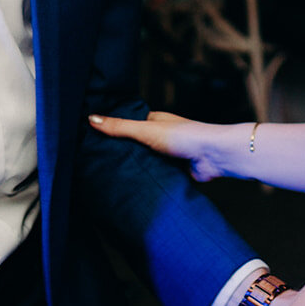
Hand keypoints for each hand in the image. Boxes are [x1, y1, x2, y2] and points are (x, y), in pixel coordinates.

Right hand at [89, 111, 233, 181]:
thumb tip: (91, 119)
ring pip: (144, 162)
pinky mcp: (174, 172)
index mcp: (155, 121)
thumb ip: (120, 127)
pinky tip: (131, 186)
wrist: (213, 156)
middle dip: (121, 152)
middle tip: (95, 161)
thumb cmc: (184, 136)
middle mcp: (160, 137)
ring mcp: (167, 155)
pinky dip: (147, 180)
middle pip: (135, 145)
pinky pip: (155, 176)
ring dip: (135, 168)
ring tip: (108, 176)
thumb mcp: (147, 130)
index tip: (91, 138)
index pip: (128, 124)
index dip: (112, 130)